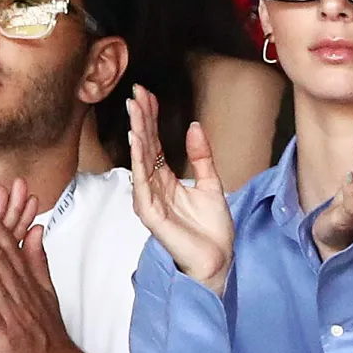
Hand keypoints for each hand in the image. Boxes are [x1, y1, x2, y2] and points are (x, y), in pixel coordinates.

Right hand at [128, 84, 233, 295]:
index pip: (154, 143)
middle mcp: (154, 188)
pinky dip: (139, 161)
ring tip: (134, 109)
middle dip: (140, 118)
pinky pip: (142, 183)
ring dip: (137, 133)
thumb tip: (194, 126)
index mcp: (166, 180)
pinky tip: (137, 141)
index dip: (151, 118)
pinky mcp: (150, 214)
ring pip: (140, 160)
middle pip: (144, 146)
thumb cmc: (212, 230)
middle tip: (136, 92)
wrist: (218, 260)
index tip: (147, 94)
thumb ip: (201, 157)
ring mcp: (150, 200)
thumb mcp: (211, 184)